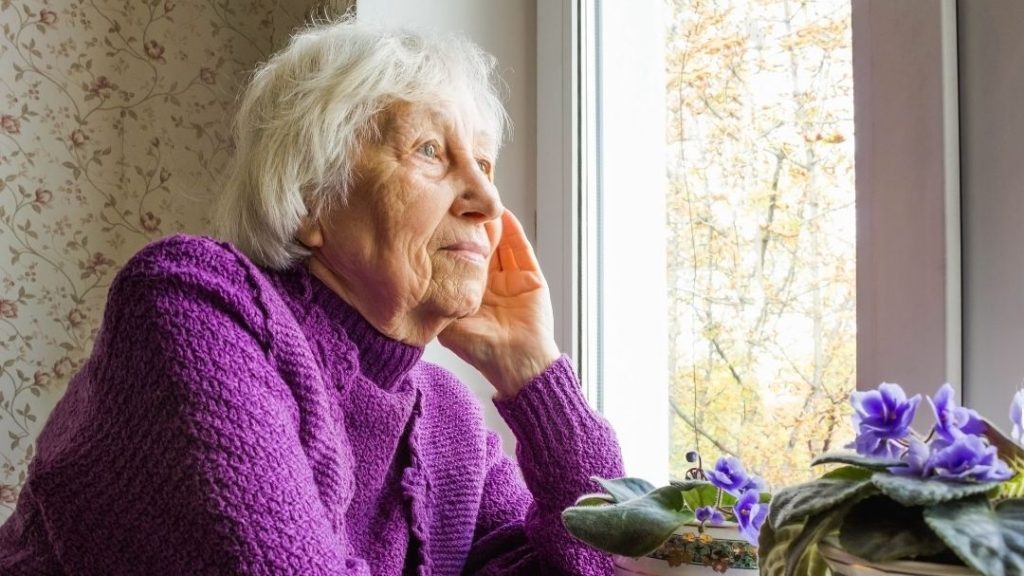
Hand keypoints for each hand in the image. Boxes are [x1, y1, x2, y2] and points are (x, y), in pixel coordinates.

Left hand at [438, 210, 560, 398]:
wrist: (517, 363)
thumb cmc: (482, 350)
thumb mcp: (448, 326)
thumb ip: (436, 305)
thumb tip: (413, 284)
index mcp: (470, 293)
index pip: (459, 260)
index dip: (450, 242)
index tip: (439, 223)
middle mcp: (489, 284)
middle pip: (480, 248)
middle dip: (470, 228)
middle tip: (459, 205)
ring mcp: (511, 279)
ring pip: (500, 244)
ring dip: (491, 225)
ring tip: (479, 205)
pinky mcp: (531, 277)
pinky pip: (521, 249)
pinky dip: (513, 231)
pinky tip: (504, 215)